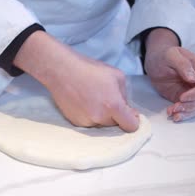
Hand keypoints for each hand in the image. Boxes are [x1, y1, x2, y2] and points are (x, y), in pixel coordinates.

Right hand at [14, 31, 139, 131]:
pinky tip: (84, 101)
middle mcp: (100, 118)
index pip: (131, 126)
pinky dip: (89, 115)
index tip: (129, 112)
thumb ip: (125, 95)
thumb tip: (127, 108)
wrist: (61, 70)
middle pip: (115, 124)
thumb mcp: (117, 75)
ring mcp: (86, 121)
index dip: (133, 119)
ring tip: (93, 98)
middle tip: (107, 98)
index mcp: (113, 106)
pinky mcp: (75, 122)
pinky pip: (89, 122)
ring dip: (102, 115)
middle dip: (115, 114)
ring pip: (102, 124)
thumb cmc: (90, 69)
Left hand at [144, 29, 194, 121]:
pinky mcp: (185, 98)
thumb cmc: (164, 55)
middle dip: (191, 105)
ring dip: (187, 112)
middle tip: (176, 107)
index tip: (183, 97)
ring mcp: (193, 91)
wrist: (155, 61)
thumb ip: (182, 64)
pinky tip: (172, 114)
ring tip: (173, 112)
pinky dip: (183, 114)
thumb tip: (193, 78)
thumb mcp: (171, 55)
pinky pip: (189, 109)